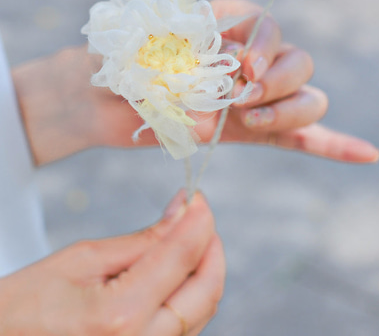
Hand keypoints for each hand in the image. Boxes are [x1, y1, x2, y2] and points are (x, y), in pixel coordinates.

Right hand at [0, 191, 224, 335]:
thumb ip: (143, 239)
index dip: (199, 220)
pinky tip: (172, 273)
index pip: (184, 257)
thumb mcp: (82, 259)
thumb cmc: (25, 306)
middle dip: (210, 247)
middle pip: (206, 291)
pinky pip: (184, 330)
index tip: (198, 197)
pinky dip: (187, 296)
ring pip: (201, 312)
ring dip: (202, 271)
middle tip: (197, 217)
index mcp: (119, 317)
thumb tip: (185, 210)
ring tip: (183, 240)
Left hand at [13, 0, 378, 165]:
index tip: (239, 67)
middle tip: (241, 100)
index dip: (263, 46)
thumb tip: (215, 121)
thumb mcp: (138, 56)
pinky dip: (335, 144)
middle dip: (278, 82)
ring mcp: (257, 96)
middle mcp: (251, 57)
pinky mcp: (255, 131)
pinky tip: (367, 154)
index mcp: (228, 24)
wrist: (100, 95)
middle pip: (299, 61)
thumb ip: (176, 77)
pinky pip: (303, 137)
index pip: (268, 26)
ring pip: (308, 97)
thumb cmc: (117, 65)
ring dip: (290, 112)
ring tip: (252, 123)